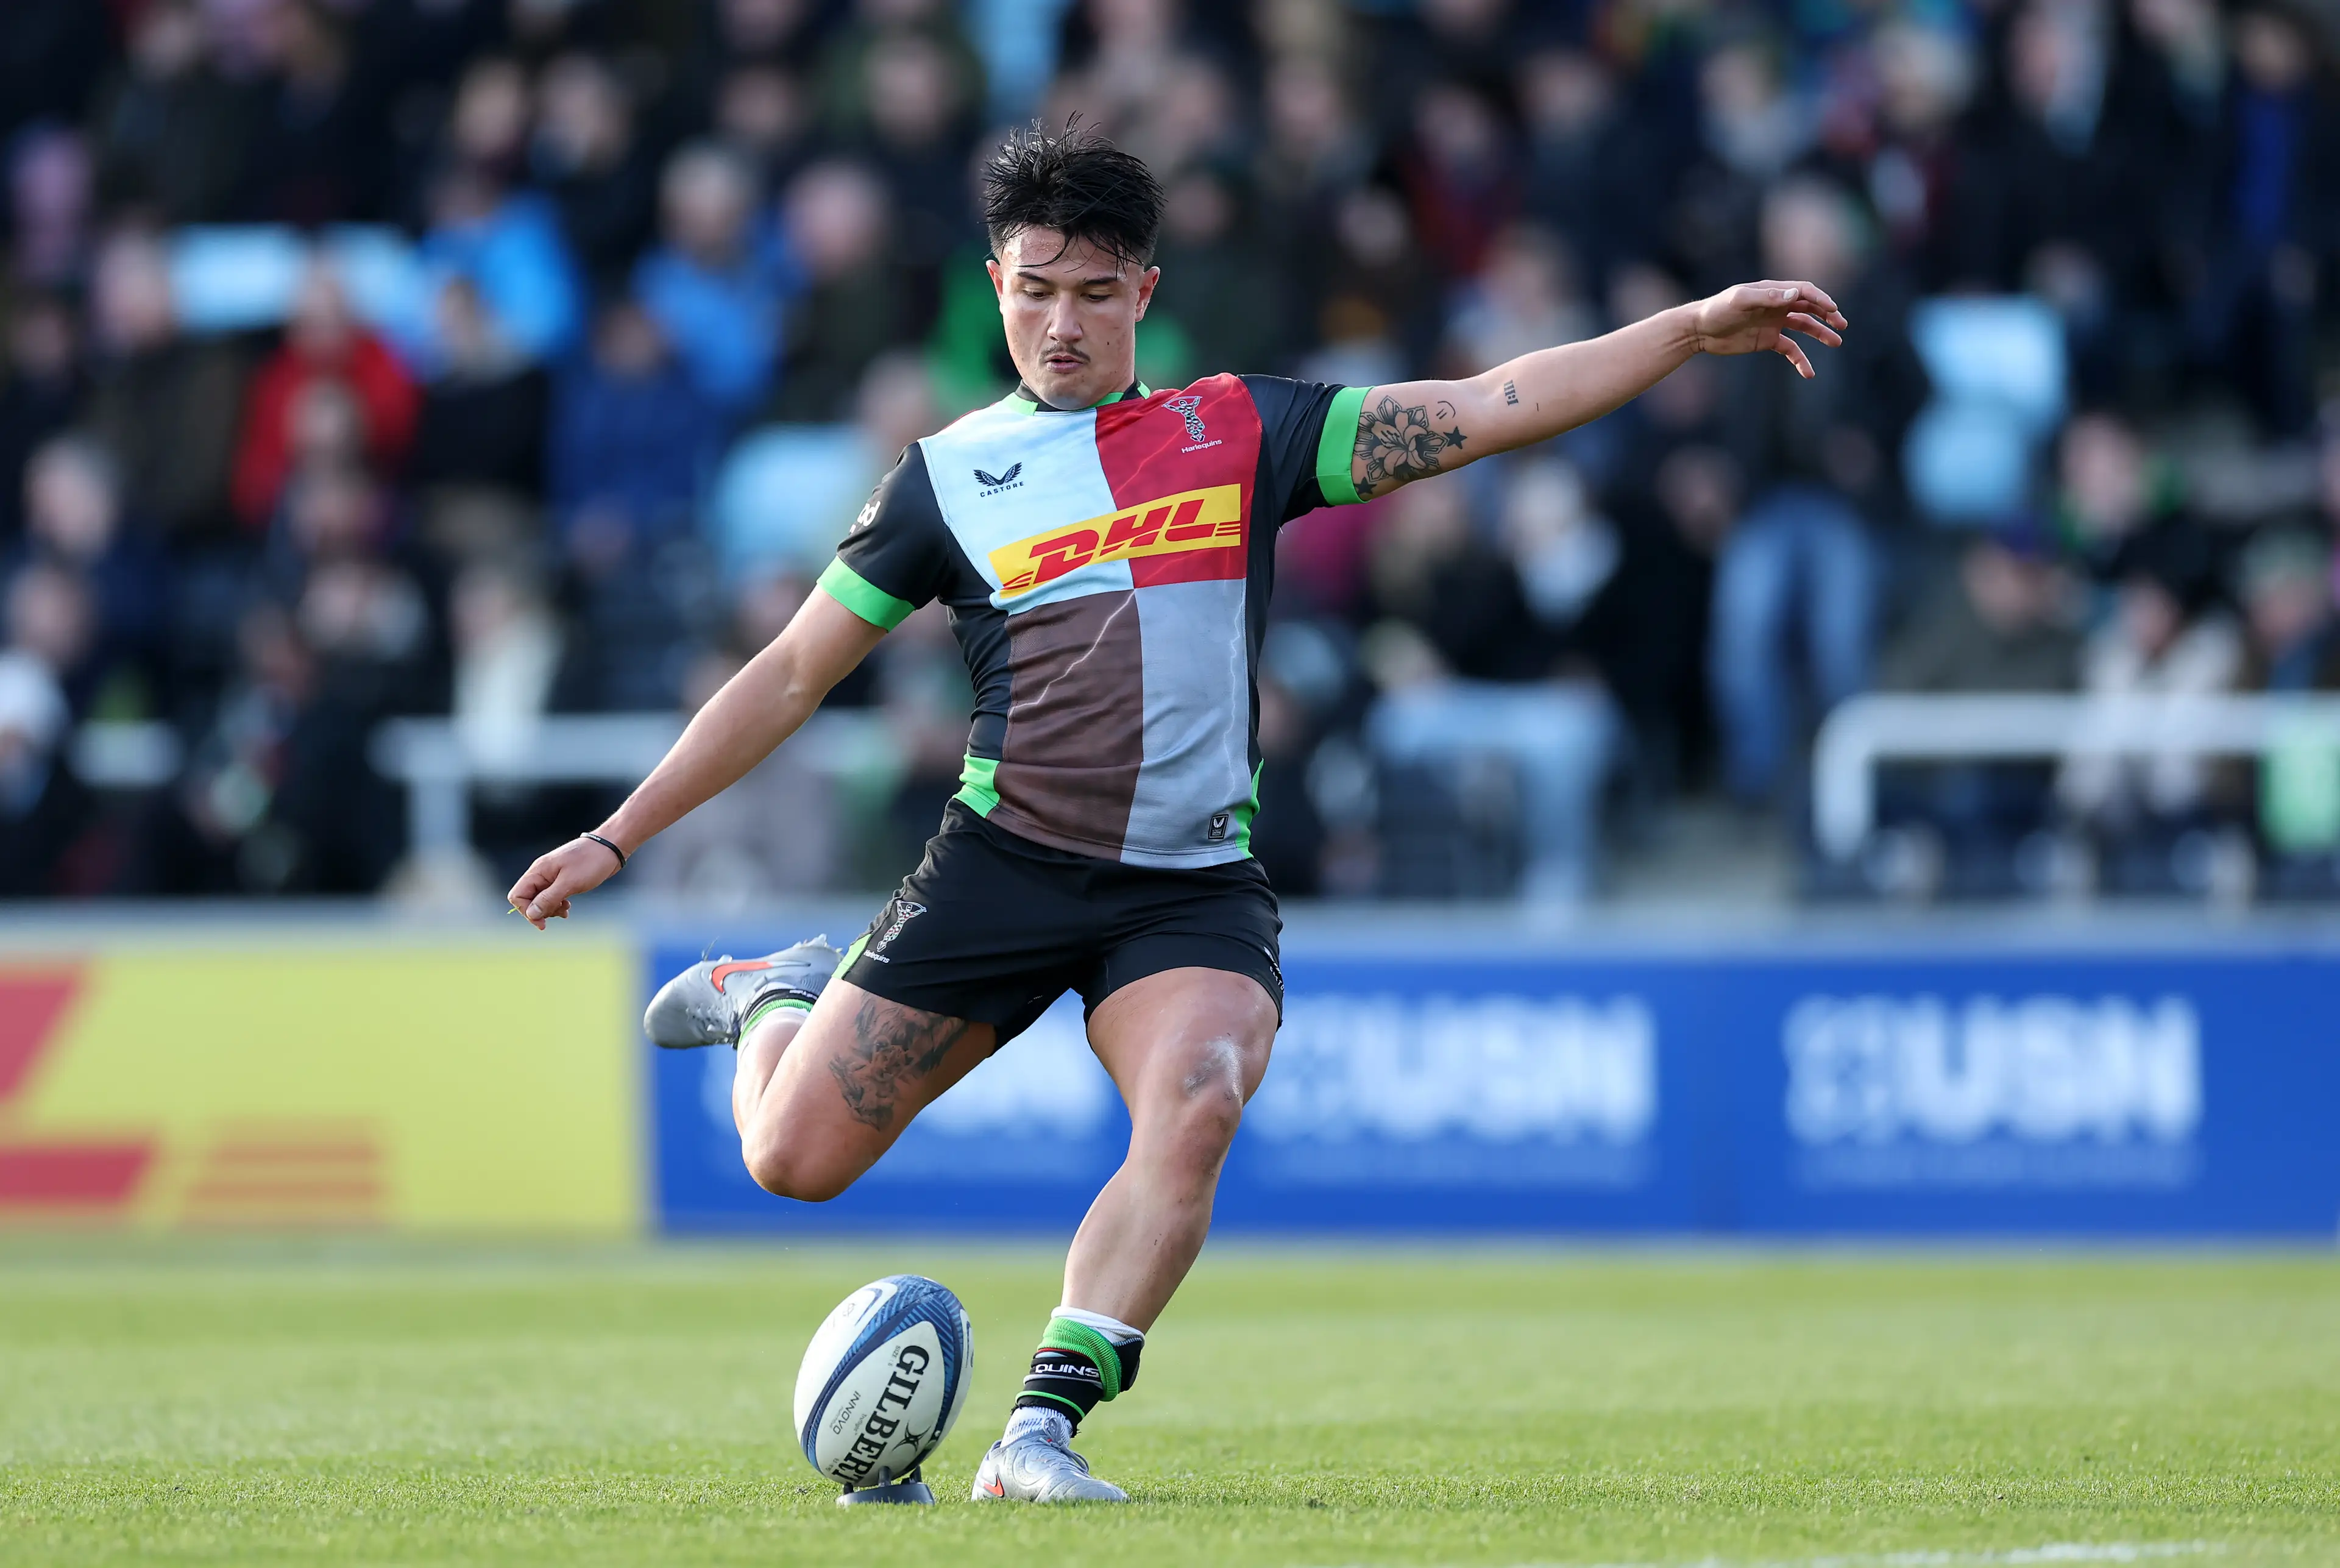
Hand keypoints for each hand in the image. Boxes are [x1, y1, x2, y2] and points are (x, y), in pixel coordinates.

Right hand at [506, 835, 624, 928]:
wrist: (611, 848)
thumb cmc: (590, 862)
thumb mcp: (569, 883)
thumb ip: (548, 898)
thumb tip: (531, 914)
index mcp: (538, 871)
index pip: (517, 895)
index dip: (526, 911)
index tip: (543, 922)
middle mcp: (542, 873)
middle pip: (528, 899)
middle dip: (541, 911)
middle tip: (560, 912)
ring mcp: (552, 876)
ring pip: (541, 899)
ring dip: (551, 908)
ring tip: (566, 909)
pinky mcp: (563, 879)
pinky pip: (553, 895)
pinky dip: (558, 903)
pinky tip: (568, 906)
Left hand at [1688, 281, 1847, 378]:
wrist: (1699, 330)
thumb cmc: (1717, 311)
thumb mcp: (1740, 301)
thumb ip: (1768, 297)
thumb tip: (1796, 295)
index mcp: (1773, 292)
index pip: (1804, 292)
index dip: (1820, 299)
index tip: (1833, 309)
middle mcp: (1777, 305)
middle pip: (1809, 308)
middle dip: (1827, 315)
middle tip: (1842, 325)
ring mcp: (1774, 323)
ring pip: (1804, 327)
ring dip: (1820, 334)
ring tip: (1836, 342)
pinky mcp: (1768, 341)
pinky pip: (1790, 349)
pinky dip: (1800, 359)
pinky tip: (1809, 372)